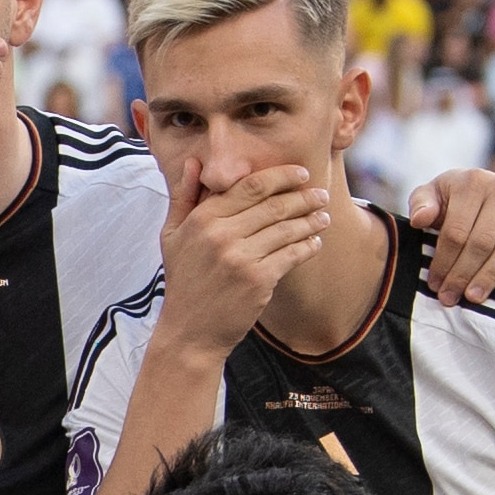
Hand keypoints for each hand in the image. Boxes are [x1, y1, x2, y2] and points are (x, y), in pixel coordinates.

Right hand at [154, 158, 332, 357]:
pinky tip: (314, 242)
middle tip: (321, 195)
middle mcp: (220, 236)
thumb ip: (184, 197)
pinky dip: (309, 245)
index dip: (281, 177)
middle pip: (274, 205)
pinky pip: (294, 253)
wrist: (189, 332)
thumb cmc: (183, 281)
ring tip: (322, 217)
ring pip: (288, 228)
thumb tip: (194, 162)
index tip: (301, 174)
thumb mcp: (172, 237)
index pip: (250, 186)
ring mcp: (240, 258)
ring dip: (311, 220)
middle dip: (304, 197)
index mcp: (202, 220)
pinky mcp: (259, 280)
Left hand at [410, 170, 494, 304]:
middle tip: (450, 297)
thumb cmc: (450, 197)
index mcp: (473, 182)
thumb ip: (421, 204)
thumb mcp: (429, 194)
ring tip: (474, 297)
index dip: (443, 261)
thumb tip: (420, 219)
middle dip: (463, 274)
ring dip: (490, 275)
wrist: (480, 188)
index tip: (434, 283)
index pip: (456, 232)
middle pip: (481, 242)